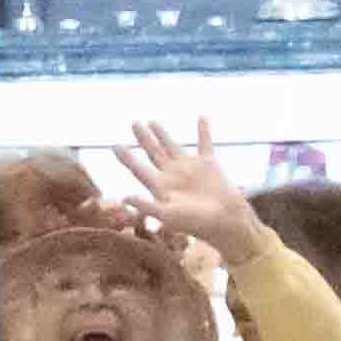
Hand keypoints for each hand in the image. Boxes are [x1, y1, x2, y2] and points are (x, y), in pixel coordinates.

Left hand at [118, 117, 256, 257]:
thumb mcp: (169, 216)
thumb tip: (124, 198)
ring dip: (163, 134)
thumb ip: (146, 207)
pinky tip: (202, 117)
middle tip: (134, 123)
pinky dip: (204, 130)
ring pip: (172, 146)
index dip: (126, 158)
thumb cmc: (196, 223)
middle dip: (143, 138)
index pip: (139, 169)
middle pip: (153, 152)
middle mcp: (173, 175)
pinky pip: (204, 142)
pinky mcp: (208, 164)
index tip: (114, 145)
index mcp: (160, 187)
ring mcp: (190, 168)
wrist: (226, 222)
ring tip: (152, 121)